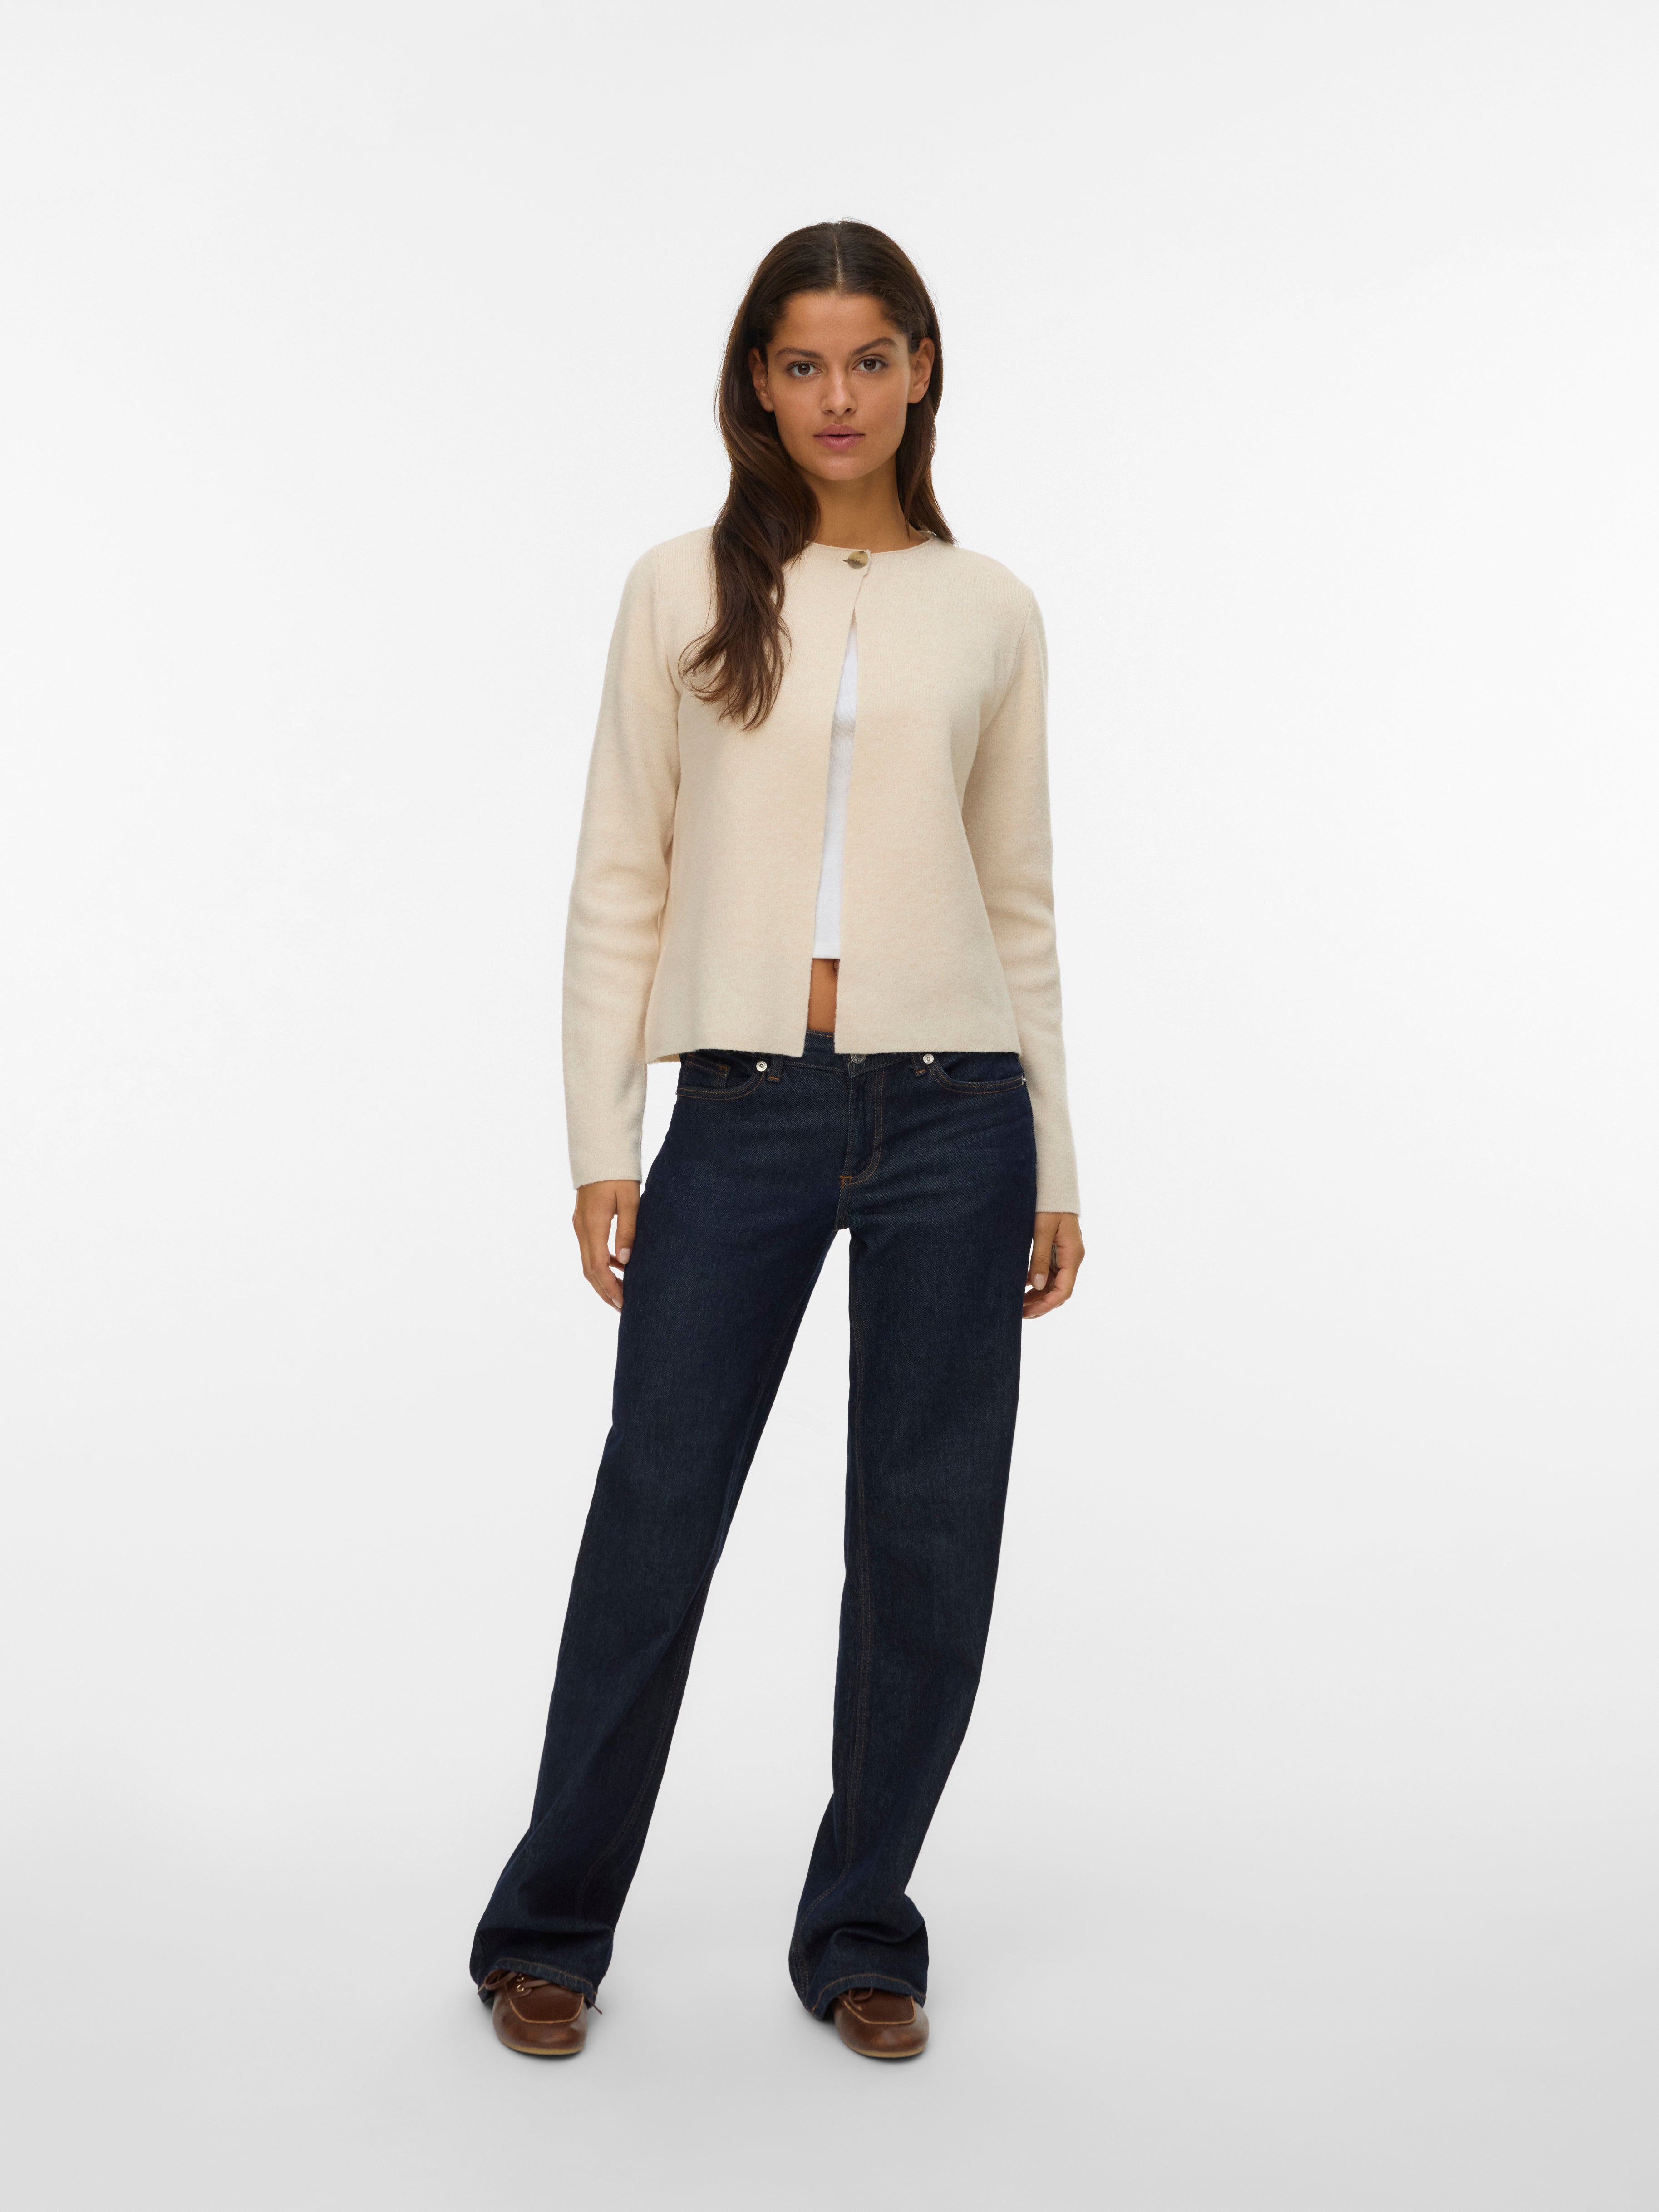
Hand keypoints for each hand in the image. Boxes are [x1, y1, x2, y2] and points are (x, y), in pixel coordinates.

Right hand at [573, 1179, 639, 1310]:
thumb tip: (625, 1262)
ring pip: (588, 1262)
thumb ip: (627, 1231)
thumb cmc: (618, 1173)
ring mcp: (580, 1225)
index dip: (611, 1287)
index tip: (624, 1302)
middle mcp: (581, 1228)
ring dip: (602, 1280)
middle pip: (589, 1270)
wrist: (600, 1151)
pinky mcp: (583, 1221)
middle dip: (605, 1291)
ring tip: (620, 1294)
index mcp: (592, 1225)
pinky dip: (602, 1264)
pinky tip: (618, 1268)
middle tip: (622, 1308)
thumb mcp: (629, 1200)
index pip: (598, 1267)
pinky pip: (590, 1250)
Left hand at [1024, 1211, 1082, 1318]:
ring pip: (1053, 1284)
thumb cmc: (1050, 1205)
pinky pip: (1049, 1273)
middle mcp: (1071, 1259)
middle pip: (1059, 1291)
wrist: (1055, 1187)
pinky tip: (1021, 1285)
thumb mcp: (1042, 1230)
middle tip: (1020, 1313)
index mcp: (1073, 1256)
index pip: (1064, 1290)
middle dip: (1041, 1304)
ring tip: (1018, 1303)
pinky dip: (1036, 1282)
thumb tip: (1038, 1285)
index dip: (1047, 1304)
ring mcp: (1065, 1256)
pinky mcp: (1057, 1252)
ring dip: (1038, 1295)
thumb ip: (1040, 1258)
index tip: (1029, 1312)